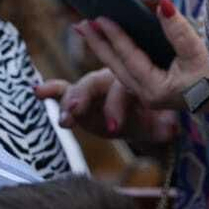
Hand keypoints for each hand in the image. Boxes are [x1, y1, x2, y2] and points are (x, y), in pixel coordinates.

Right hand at [36, 70, 174, 142]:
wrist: (148, 115)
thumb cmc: (157, 114)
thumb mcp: (163, 120)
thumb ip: (165, 125)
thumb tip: (171, 131)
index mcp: (136, 79)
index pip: (123, 88)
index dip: (117, 106)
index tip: (113, 127)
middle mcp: (113, 77)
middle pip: (96, 83)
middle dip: (84, 97)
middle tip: (75, 111)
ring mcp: (95, 86)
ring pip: (79, 88)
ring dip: (68, 101)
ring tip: (62, 117)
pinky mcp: (80, 97)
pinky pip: (64, 89)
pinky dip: (51, 89)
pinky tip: (37, 90)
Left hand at [75, 0, 208, 109]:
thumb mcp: (198, 51)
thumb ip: (178, 29)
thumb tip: (162, 4)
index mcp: (157, 89)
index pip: (129, 58)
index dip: (115, 36)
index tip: (99, 17)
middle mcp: (147, 95)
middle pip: (116, 66)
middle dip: (97, 43)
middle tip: (81, 23)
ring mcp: (147, 95)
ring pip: (118, 69)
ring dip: (103, 48)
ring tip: (88, 28)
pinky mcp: (150, 90)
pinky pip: (126, 70)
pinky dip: (116, 54)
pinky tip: (109, 41)